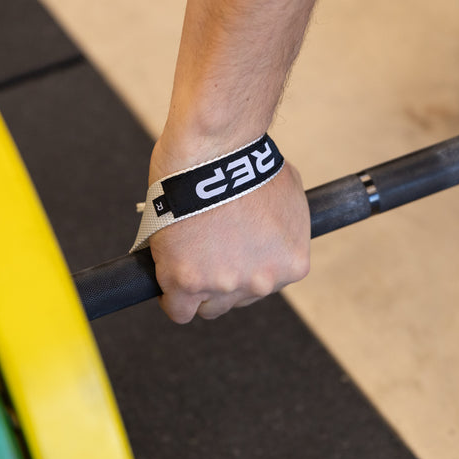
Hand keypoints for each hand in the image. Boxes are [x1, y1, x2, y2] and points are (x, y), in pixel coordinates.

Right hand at [148, 160, 310, 322]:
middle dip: (223, 279)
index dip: (244, 267)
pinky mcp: (187, 282)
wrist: (215, 150)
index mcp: (292, 264)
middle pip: (237, 299)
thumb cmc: (247, 159)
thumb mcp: (287, 195)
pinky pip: (178, 309)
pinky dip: (172, 298)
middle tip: (206, 253)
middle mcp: (263, 282)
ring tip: (184, 260)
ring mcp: (225, 284)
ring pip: (208, 306)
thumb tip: (271, 230)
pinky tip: (167, 280)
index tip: (230, 254)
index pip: (264, 283)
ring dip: (197, 288)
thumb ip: (282, 224)